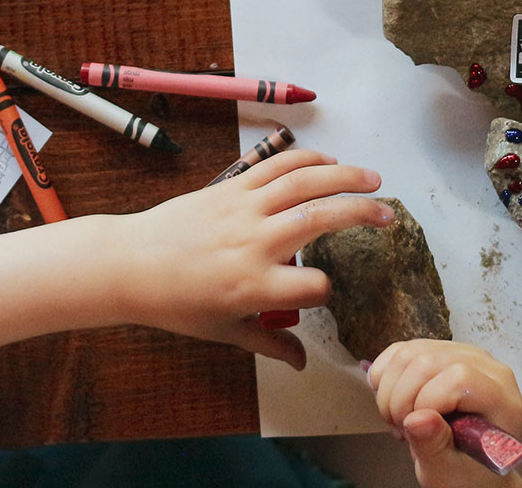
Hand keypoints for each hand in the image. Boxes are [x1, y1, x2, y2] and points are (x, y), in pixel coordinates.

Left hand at [113, 149, 390, 369]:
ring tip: (374, 178)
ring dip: (344, 175)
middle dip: (361, 214)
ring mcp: (245, 209)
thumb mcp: (225, 332)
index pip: (313, 286)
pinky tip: (330, 161)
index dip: (327, 290)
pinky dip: (306, 158)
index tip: (325, 291)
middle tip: (389, 215)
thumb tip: (305, 364)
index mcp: (255, 286)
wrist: (132, 263)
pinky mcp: (233, 186)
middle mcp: (255, 243)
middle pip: (321, 219)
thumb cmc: (178, 304)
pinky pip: (276, 165)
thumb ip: (270, 345)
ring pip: (304, 182)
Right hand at [368, 340, 521, 487]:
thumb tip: (418, 419)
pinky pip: (402, 349)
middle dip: (401, 398)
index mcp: (500, 396)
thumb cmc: (468, 472)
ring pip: (410, 352)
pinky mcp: (440, 349)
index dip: (427, 401)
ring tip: (398, 419)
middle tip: (401, 428)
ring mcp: (462, 352)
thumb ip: (435, 447)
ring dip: (390, 388)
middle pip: (428, 361)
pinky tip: (392, 401)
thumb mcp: (450, 473)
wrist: (469, 465)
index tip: (414, 429)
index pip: (459, 378)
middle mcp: (486, 365)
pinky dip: (386, 375)